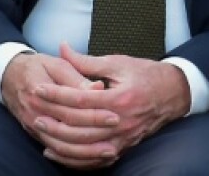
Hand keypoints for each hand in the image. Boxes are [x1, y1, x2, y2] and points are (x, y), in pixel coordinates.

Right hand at [0, 49, 119, 168]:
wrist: (9, 76)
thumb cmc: (36, 67)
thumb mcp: (56, 63)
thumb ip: (76, 76)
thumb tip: (98, 87)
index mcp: (40, 92)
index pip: (71, 108)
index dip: (94, 113)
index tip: (115, 114)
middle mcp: (35, 113)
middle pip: (68, 130)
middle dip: (94, 134)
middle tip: (117, 135)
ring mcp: (35, 127)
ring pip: (62, 147)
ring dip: (86, 152)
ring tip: (109, 151)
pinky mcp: (36, 135)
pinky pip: (56, 152)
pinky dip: (74, 158)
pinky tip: (91, 158)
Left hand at [32, 43, 189, 166]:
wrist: (174, 94)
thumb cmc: (146, 74)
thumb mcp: (117, 62)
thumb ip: (87, 61)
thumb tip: (62, 48)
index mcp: (119, 98)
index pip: (80, 99)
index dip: (56, 94)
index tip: (38, 88)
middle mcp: (121, 122)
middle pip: (80, 126)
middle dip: (54, 119)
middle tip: (34, 111)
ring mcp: (123, 138)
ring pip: (85, 147)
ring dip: (60, 141)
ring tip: (42, 130)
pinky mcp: (123, 147)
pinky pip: (95, 160)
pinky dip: (74, 159)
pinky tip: (57, 152)